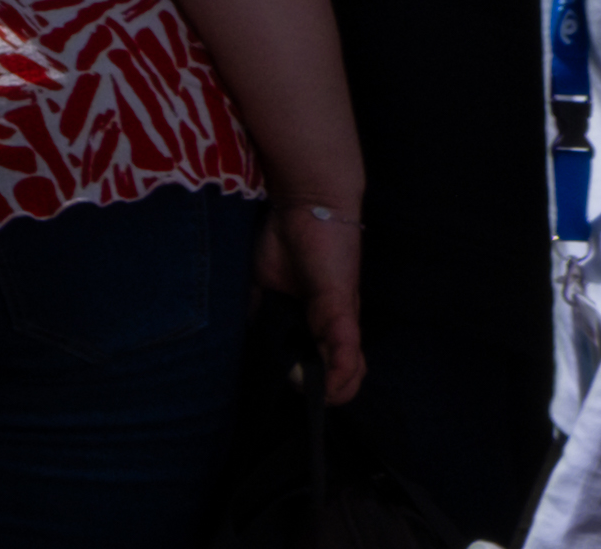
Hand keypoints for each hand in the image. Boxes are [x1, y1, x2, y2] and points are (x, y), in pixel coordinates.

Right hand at [261, 198, 367, 402]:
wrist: (307, 203)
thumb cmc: (286, 237)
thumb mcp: (261, 282)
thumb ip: (258, 310)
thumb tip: (249, 337)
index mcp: (317, 318)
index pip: (323, 361)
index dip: (310, 380)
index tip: (285, 385)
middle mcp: (336, 323)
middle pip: (343, 373)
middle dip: (326, 394)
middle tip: (302, 397)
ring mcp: (341, 317)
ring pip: (351, 369)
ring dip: (337, 390)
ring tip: (315, 396)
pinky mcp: (341, 306)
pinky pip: (345, 348)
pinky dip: (340, 372)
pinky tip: (330, 386)